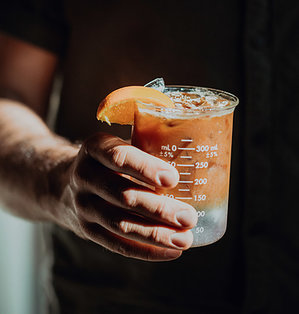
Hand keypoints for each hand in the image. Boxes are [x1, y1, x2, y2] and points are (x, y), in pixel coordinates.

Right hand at [61, 133, 196, 260]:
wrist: (62, 183)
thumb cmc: (105, 161)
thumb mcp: (114, 144)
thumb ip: (144, 147)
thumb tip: (195, 156)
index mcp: (94, 148)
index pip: (119, 157)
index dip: (146, 169)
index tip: (173, 178)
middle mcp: (84, 176)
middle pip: (123, 196)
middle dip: (159, 209)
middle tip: (188, 216)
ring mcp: (82, 206)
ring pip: (121, 224)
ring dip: (155, 234)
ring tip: (185, 238)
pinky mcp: (86, 230)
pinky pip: (117, 245)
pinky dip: (146, 251)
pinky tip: (170, 251)